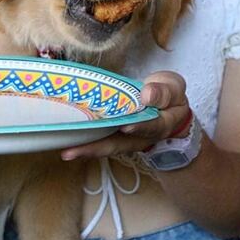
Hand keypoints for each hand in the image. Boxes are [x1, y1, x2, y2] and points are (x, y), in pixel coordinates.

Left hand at [60, 70, 192, 160]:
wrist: (169, 112)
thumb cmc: (170, 98)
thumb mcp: (174, 89)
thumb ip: (164, 92)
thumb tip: (147, 95)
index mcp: (160, 124)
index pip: (149, 126)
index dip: (138, 126)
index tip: (126, 125)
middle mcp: (140, 137)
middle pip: (118, 144)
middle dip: (95, 148)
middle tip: (72, 151)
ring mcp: (126, 139)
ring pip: (105, 146)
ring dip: (85, 149)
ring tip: (65, 151)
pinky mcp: (115, 136)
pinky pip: (99, 140)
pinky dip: (84, 141)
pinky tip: (66, 141)